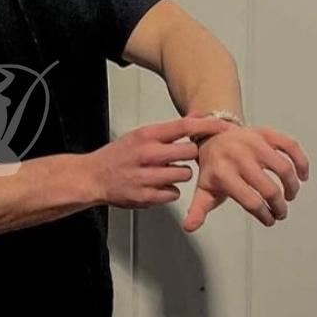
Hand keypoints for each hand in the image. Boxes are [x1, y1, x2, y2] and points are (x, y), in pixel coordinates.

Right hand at [89, 115, 237, 209]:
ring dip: (179, 175)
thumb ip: (166, 131)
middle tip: (179, 158)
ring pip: (184, 175)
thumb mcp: (139, 135)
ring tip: (164, 173)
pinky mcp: (146, 197)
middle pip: (189, 153)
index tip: (224, 126)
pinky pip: (173, 193)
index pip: (184, 126)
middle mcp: (147, 155)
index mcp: (146, 136)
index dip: (208, 126)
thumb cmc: (116, 157)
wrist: (92, 178)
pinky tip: (156, 186)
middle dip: (189, 156)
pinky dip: (168, 191)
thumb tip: (195, 119)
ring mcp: (147, 177)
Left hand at [182, 114, 309, 231]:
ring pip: (283, 167)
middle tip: (280, 212)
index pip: (250, 200)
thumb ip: (198, 210)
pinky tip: (301, 175)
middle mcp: (238, 156)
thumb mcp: (203, 189)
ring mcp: (253, 143)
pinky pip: (290, 146)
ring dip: (291, 186)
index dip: (264, 214)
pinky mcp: (265, 133)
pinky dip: (300, 162)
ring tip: (289, 196)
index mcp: (222, 173)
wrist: (213, 136)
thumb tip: (189, 227)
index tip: (269, 220)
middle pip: (268, 188)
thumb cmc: (213, 167)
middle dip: (279, 206)